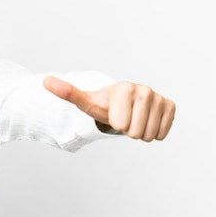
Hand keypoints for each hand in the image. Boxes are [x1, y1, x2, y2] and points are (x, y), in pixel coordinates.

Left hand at [43, 75, 174, 141]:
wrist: (122, 103)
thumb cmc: (104, 104)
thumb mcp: (86, 102)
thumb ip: (67, 92)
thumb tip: (45, 81)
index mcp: (124, 88)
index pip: (121, 125)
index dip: (114, 124)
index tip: (113, 113)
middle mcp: (144, 90)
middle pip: (135, 132)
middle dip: (127, 130)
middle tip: (123, 119)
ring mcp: (160, 98)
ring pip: (149, 135)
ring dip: (139, 132)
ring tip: (132, 119)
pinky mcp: (170, 106)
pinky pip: (161, 133)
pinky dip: (152, 132)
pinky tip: (145, 120)